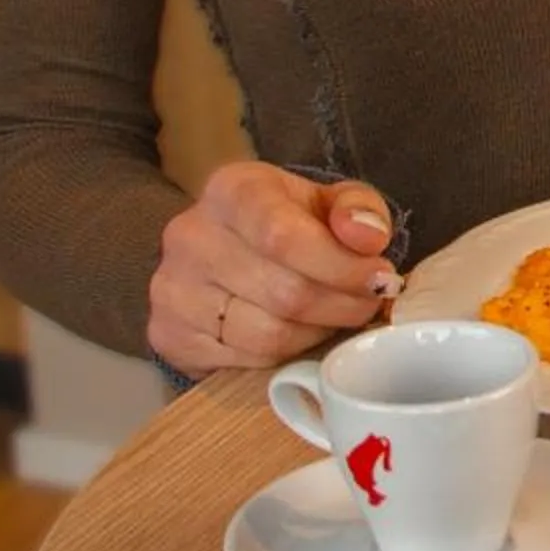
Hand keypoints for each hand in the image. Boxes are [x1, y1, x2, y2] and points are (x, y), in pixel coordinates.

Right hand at [147, 162, 401, 375]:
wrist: (222, 246)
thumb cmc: (288, 221)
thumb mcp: (329, 200)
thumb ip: (359, 210)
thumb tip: (369, 238)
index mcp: (232, 190)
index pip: (284, 237)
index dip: (341, 266)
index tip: (381, 278)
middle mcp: (190, 236)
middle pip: (284, 293)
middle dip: (342, 305)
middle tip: (369, 303)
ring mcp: (172, 289)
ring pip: (266, 335)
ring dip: (317, 333)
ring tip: (335, 316)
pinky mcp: (167, 335)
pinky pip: (244, 360)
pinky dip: (283, 354)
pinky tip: (297, 332)